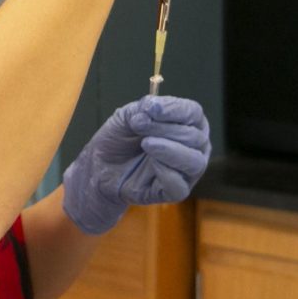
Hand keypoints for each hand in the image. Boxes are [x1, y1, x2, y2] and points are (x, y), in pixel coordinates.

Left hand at [62, 95, 211, 234]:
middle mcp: (195, 146)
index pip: (193, 112)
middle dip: (164, 128)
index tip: (151, 108)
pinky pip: (179, 185)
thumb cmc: (120, 137)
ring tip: (146, 143)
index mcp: (188, 122)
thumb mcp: (127, 115)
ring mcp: (188, 170)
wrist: (102, 165)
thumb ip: (143, 108)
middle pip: (194, 136)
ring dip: (169, 150)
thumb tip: (155, 107)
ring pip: (194, 162)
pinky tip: (150, 163)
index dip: (174, 109)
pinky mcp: (177, 191)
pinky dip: (165, 172)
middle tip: (137, 124)